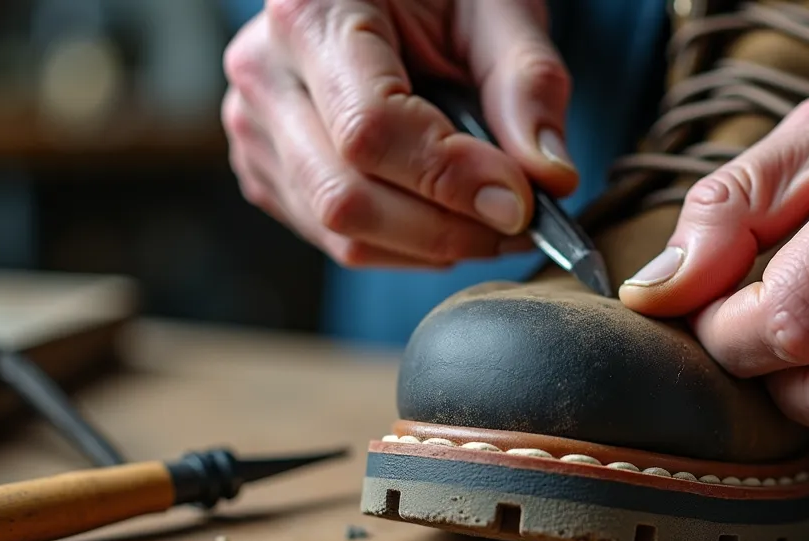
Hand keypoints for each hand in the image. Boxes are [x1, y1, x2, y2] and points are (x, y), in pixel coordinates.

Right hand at [221, 0, 576, 267]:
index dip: (450, 180)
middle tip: (521, 225)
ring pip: (341, 233)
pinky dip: (407, 248)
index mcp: (314, 12)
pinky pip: (337, 242)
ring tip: (495, 221)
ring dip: (434, 247)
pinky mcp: (267, 170)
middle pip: (347, 197)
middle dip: (448, 229)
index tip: (521, 202)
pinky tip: (450, 215)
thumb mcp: (498, 7)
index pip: (370, 130)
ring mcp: (257, 128)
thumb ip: (528, 84)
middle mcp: (267, 72)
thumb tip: (550, 179)